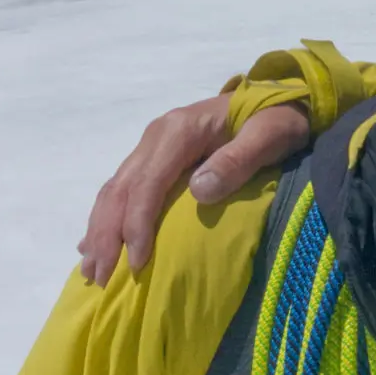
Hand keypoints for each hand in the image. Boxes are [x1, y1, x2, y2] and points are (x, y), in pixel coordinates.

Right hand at [77, 95, 309, 285]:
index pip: (147, 184)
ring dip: (100, 231)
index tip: (138, 263)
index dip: (138, 225)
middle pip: (121, 190)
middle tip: (103, 278)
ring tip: (93, 271)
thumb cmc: (279, 119)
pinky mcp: (156, 156)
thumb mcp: (270, 135)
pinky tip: (93, 244)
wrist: (282, 96)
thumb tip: (199, 191)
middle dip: (108, 236)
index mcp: (179, 131)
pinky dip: (107, 219)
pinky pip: (123, 190)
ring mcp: (153, 146)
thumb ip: (238, 160)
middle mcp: (157, 136)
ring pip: (115, 191)